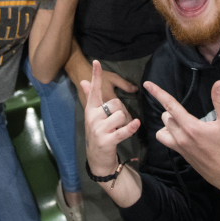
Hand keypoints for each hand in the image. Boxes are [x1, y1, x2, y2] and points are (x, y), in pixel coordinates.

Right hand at [80, 60, 139, 175]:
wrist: (96, 158)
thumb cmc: (98, 132)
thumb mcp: (93, 114)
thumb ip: (90, 97)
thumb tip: (83, 81)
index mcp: (91, 109)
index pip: (94, 90)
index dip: (95, 76)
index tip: (96, 62)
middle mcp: (93, 117)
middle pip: (115, 103)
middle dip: (121, 110)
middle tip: (117, 121)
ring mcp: (99, 129)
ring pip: (121, 115)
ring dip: (125, 122)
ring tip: (118, 129)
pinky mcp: (106, 141)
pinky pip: (122, 131)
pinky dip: (130, 127)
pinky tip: (136, 124)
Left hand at [145, 79, 219, 194]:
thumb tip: (218, 83)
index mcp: (191, 127)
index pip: (170, 106)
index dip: (158, 93)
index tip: (147, 84)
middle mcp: (181, 138)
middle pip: (166, 117)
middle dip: (173, 110)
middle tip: (188, 111)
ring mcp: (180, 149)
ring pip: (162, 131)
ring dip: (169, 124)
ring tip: (183, 122)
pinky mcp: (183, 156)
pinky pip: (168, 142)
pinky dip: (170, 135)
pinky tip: (184, 134)